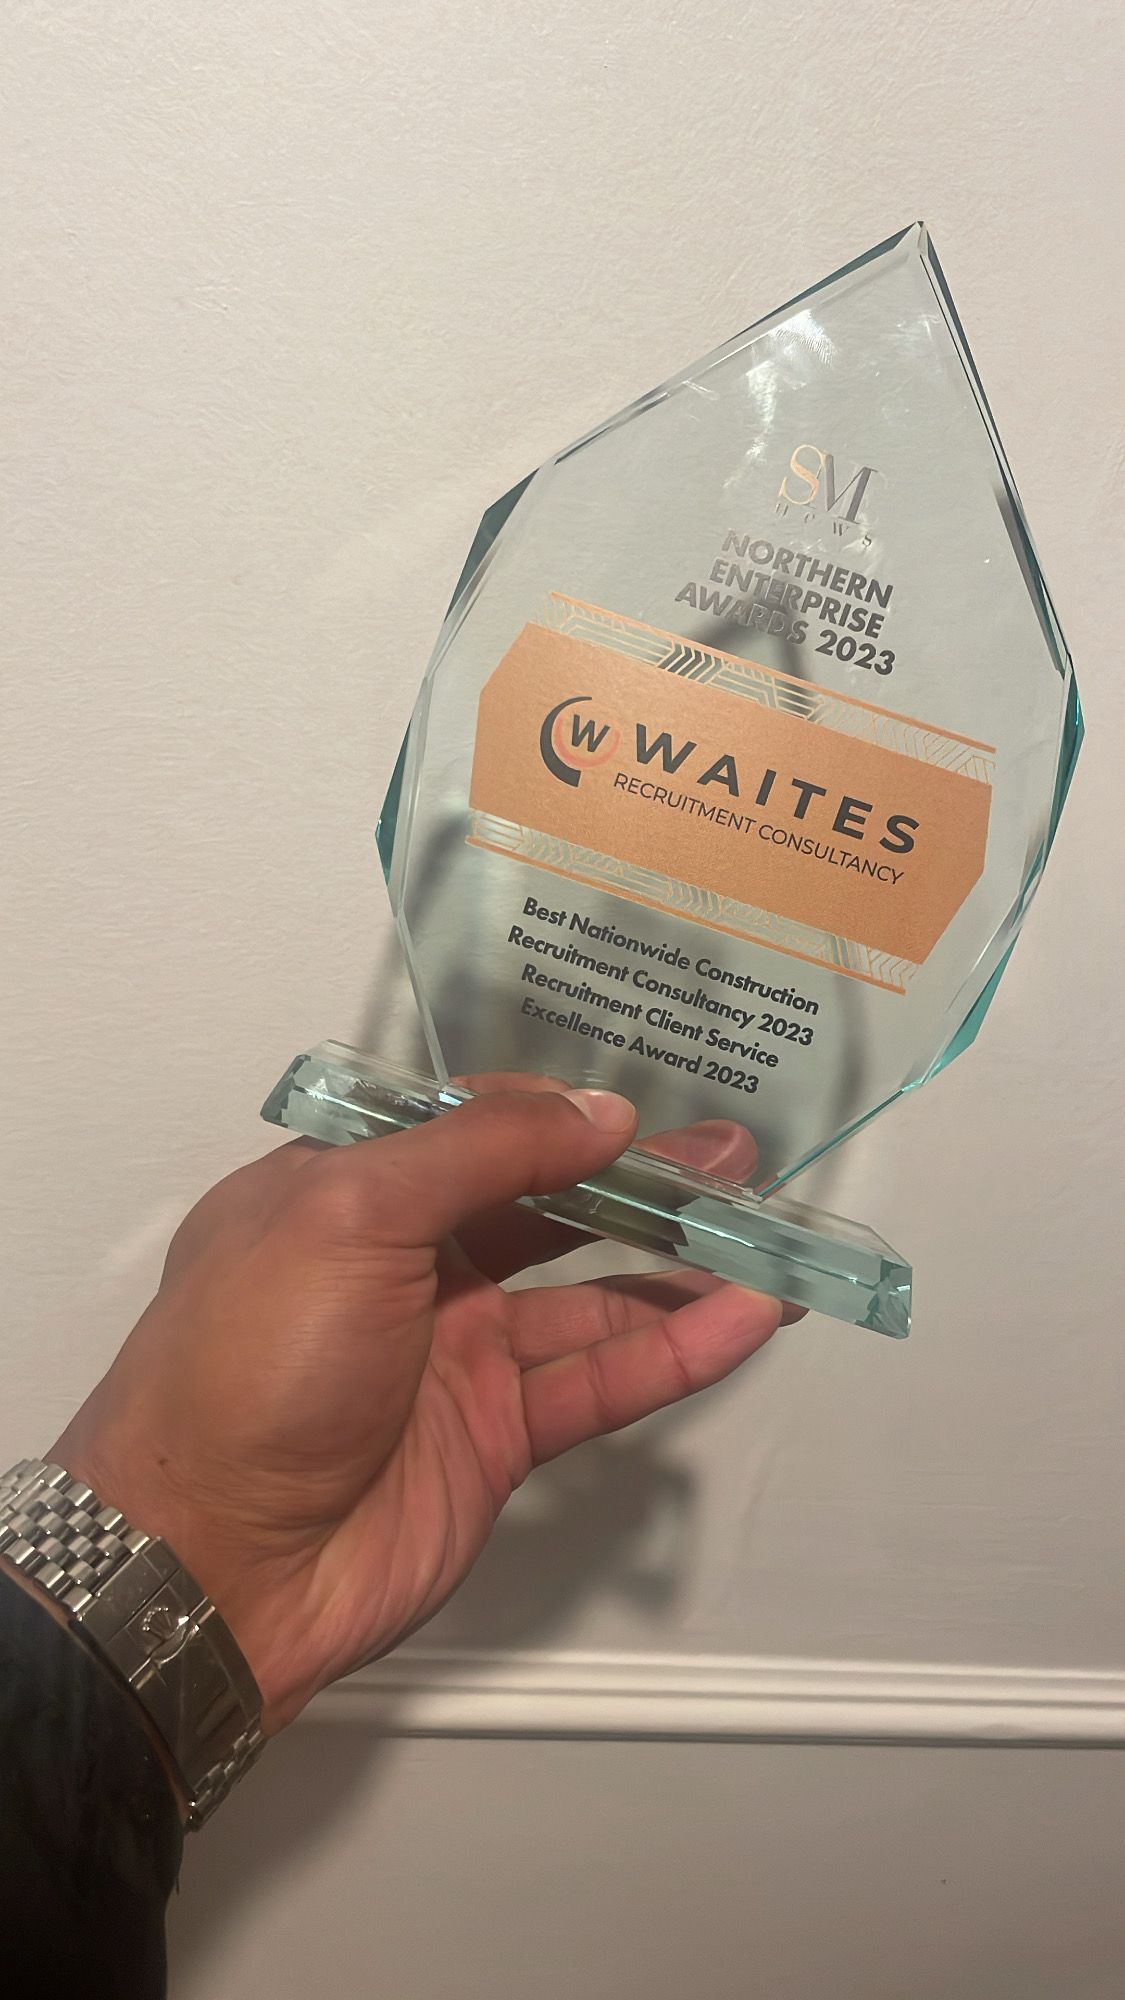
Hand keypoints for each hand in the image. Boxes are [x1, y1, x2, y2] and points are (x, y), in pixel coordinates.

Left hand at [54, 1079, 782, 1731]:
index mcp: (348, 1193)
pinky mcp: (496, 1438)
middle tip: (734, 1160)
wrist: (213, 1561)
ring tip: (765, 1244)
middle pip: (547, 1208)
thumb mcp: (349, 1212)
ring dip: (677, 1272)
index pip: (474, 1131)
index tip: (645, 1101)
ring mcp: (454, 1355)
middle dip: (640, 1183)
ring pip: (590, 1297)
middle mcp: (405, 1265)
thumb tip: (596, 1112)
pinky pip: (600, 1381)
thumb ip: (481, 1152)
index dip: (560, 1114)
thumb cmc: (250, 1364)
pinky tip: (744, 1322)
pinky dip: (674, 1352)